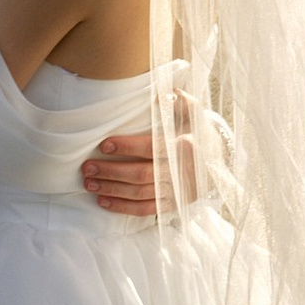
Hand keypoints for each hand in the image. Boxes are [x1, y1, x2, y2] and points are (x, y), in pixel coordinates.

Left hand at [82, 89, 208, 217]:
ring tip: (90, 184)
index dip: (127, 147)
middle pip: (141, 174)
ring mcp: (178, 191)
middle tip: (87, 168)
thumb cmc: (197, 131)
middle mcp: (181, 171)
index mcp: (185, 146)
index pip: (151, 148)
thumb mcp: (193, 112)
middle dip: (111, 172)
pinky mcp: (175, 204)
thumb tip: (163, 94)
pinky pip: (146, 209)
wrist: (217, 159)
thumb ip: (179, 101)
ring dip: (112, 190)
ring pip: (140, 193)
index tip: (103, 145)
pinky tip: (103, 201)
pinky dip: (124, 208)